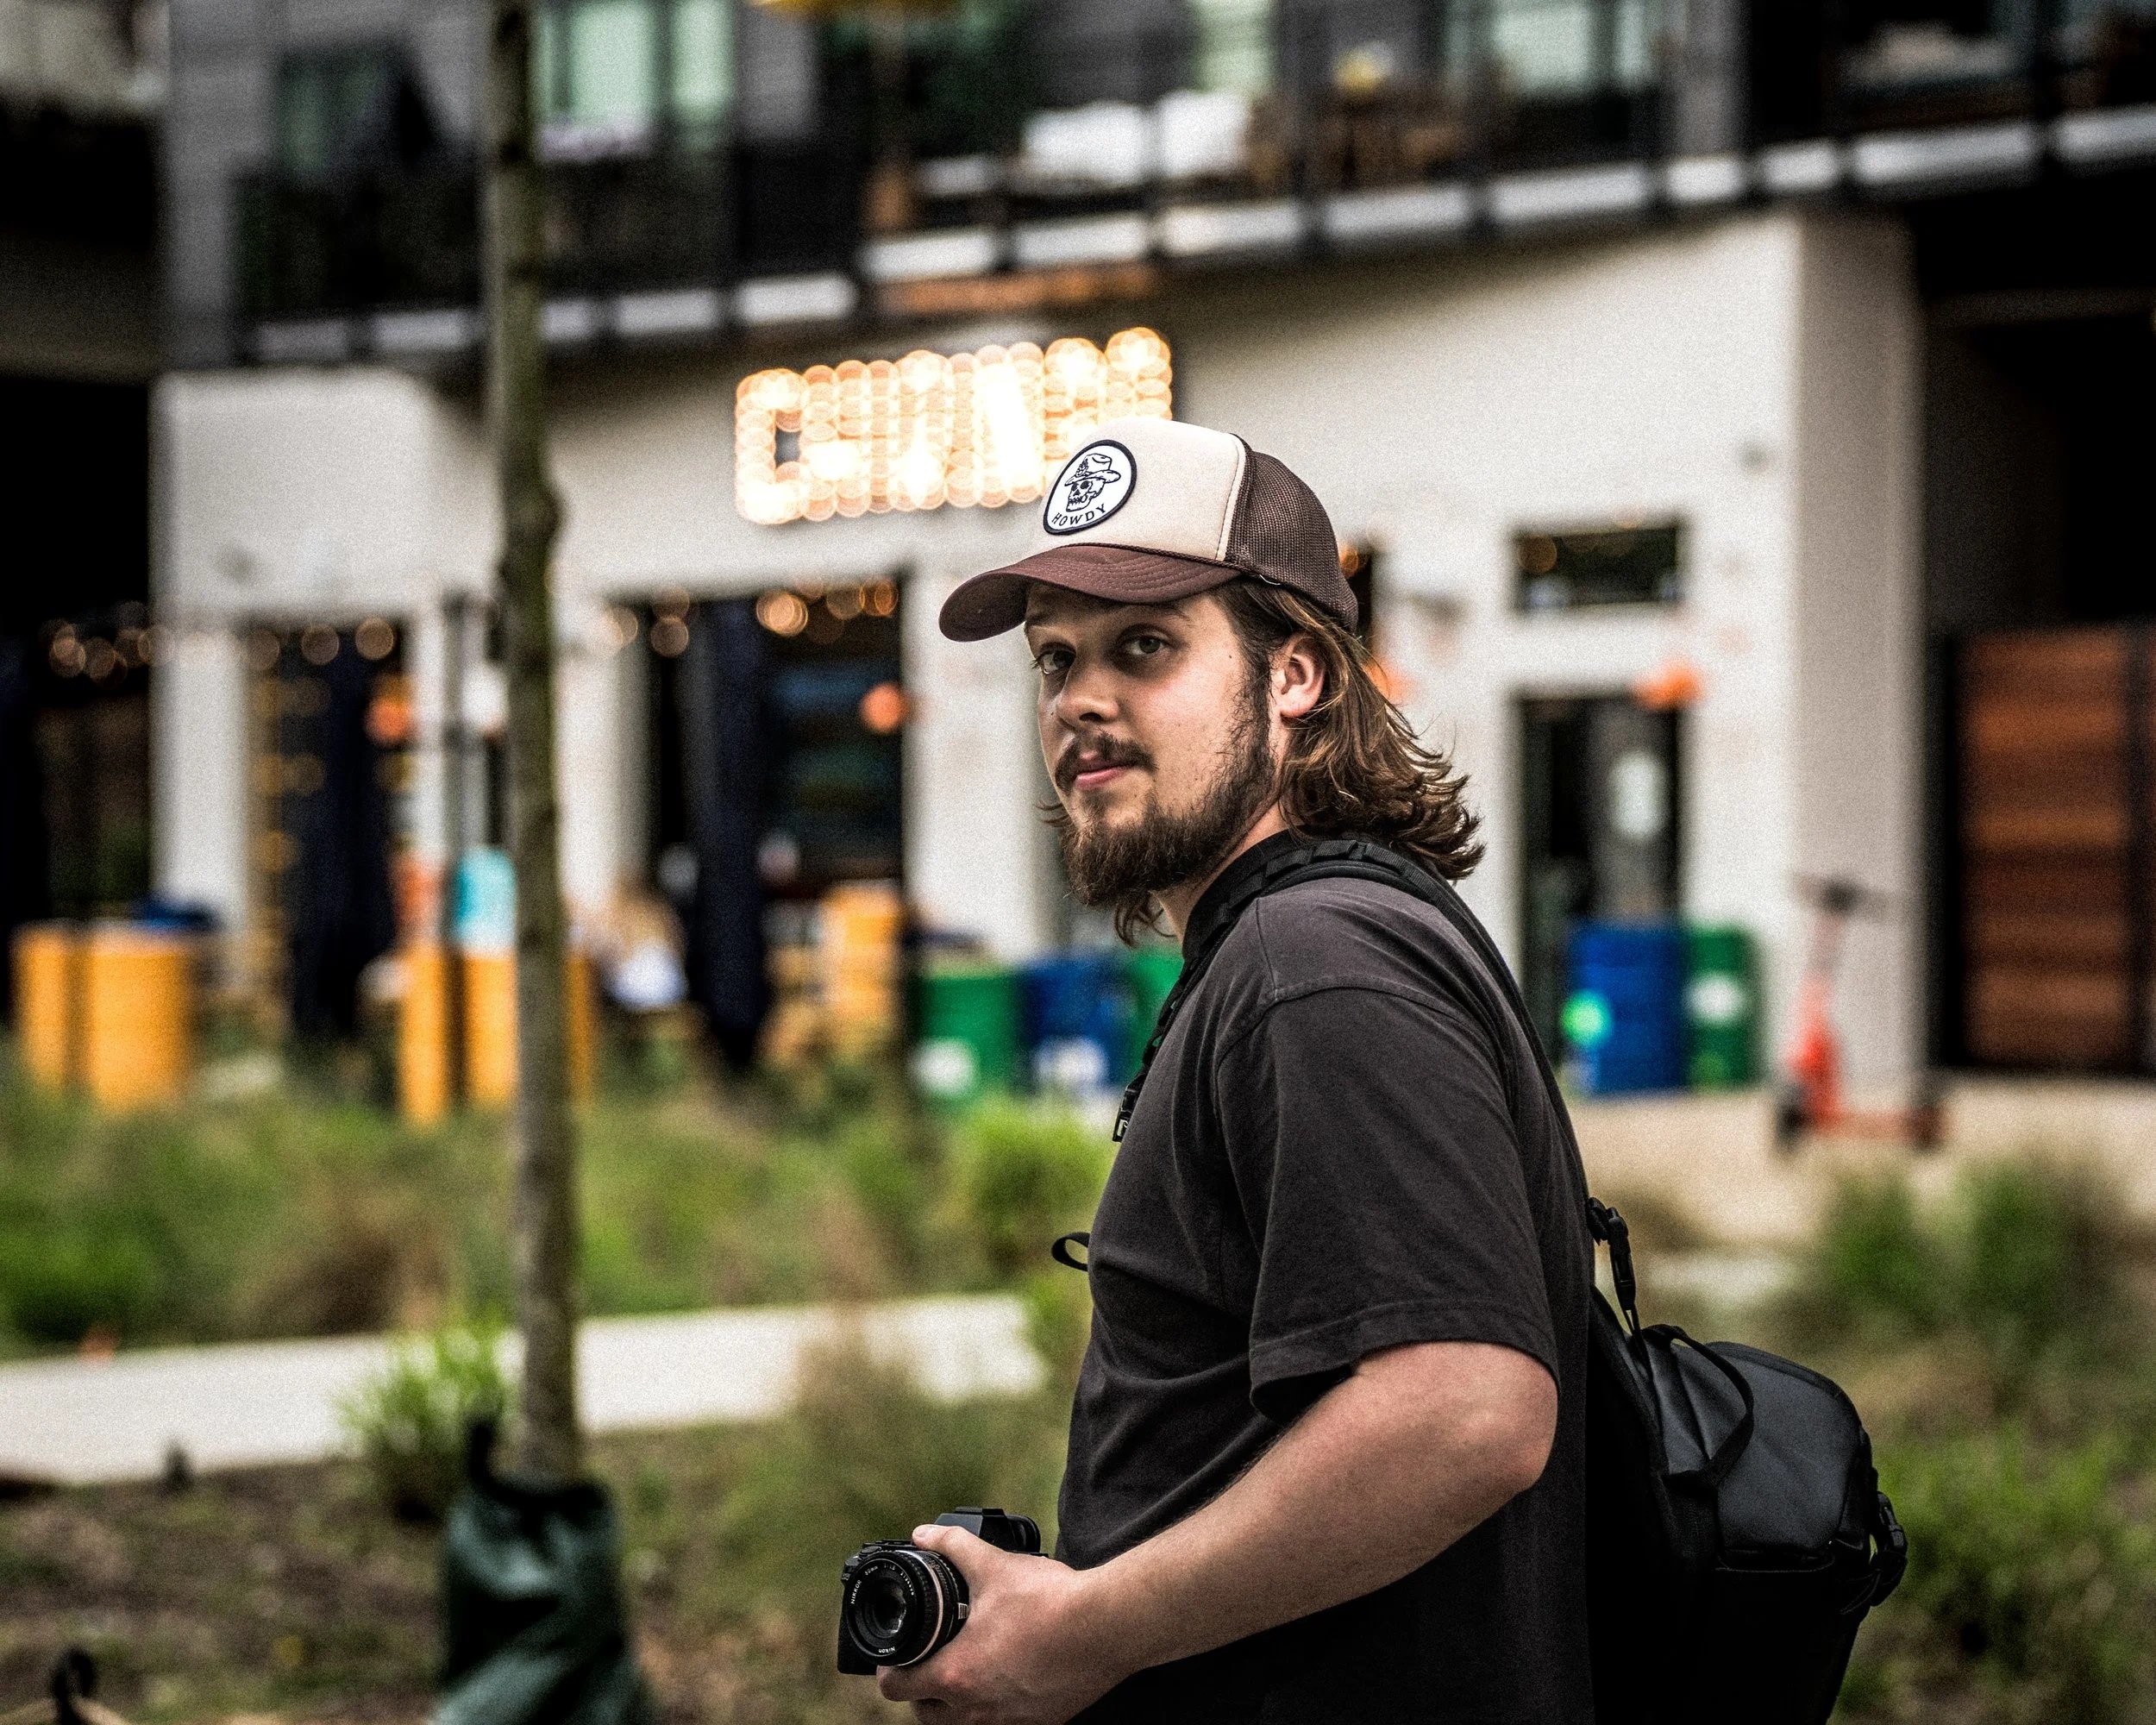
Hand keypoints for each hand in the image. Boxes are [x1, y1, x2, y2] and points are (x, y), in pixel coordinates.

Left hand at [876, 1523, 1133, 1723]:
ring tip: (966, 1673)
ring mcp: (1008, 1722)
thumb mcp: (993, 1566)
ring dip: (955, 1707)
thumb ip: (953, 1546)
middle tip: (930, 1662)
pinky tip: (1006, 1681)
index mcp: (956, 1674)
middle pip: (925, 1716)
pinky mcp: (1039, 1724)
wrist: (1106, 1628)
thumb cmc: (1049, 1602)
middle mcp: (977, 1709)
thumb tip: (925, 1534)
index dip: (890, 1671)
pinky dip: (994, 1711)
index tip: (897, 1656)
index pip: (897, 1689)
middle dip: (921, 1692)